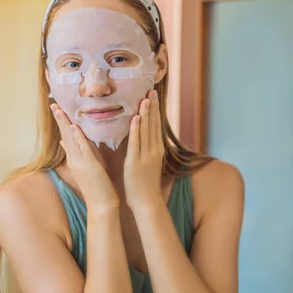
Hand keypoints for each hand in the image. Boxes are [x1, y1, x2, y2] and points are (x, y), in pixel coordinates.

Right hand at [51, 104, 118, 210]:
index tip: (56, 107)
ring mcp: (81, 163)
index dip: (61, 121)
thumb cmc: (96, 186)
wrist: (101, 205)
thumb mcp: (82, 167)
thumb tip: (63, 140)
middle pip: (65, 135)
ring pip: (71, 140)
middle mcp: (74, 159)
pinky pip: (83, 150)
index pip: (65, 136)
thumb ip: (75, 152)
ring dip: (65, 124)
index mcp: (74, 158)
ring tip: (59, 110)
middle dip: (59, 119)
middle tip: (53, 102)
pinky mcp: (90, 167)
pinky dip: (78, 139)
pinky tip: (74, 128)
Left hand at [124, 90, 164, 209]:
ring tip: (146, 98)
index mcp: (157, 149)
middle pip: (153, 124)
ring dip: (146, 114)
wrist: (147, 202)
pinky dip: (136, 130)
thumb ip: (149, 149)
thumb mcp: (151, 163)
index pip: (156, 125)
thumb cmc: (146, 184)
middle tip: (151, 90)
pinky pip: (136, 143)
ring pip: (146, 130)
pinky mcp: (135, 162)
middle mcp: (154, 150)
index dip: (155, 110)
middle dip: (153, 107)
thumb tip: (147, 138)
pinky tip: (136, 118)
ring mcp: (146, 155)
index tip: (153, 95)